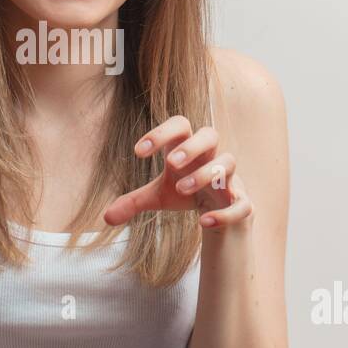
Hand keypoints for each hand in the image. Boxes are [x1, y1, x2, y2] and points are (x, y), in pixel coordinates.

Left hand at [102, 115, 252, 230]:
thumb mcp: (159, 196)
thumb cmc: (187, 191)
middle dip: (191, 146)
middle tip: (170, 163)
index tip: (138, 152)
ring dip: (205, 174)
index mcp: (188, 148)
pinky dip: (224, 212)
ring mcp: (230, 177)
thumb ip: (133, 202)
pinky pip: (241, 202)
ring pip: (228, 162)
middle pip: (210, 134)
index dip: (160, 133)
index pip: (180, 125)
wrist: (219, 211)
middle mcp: (211, 157)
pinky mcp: (242, 201)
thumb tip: (106, 217)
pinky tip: (203, 222)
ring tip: (182, 189)